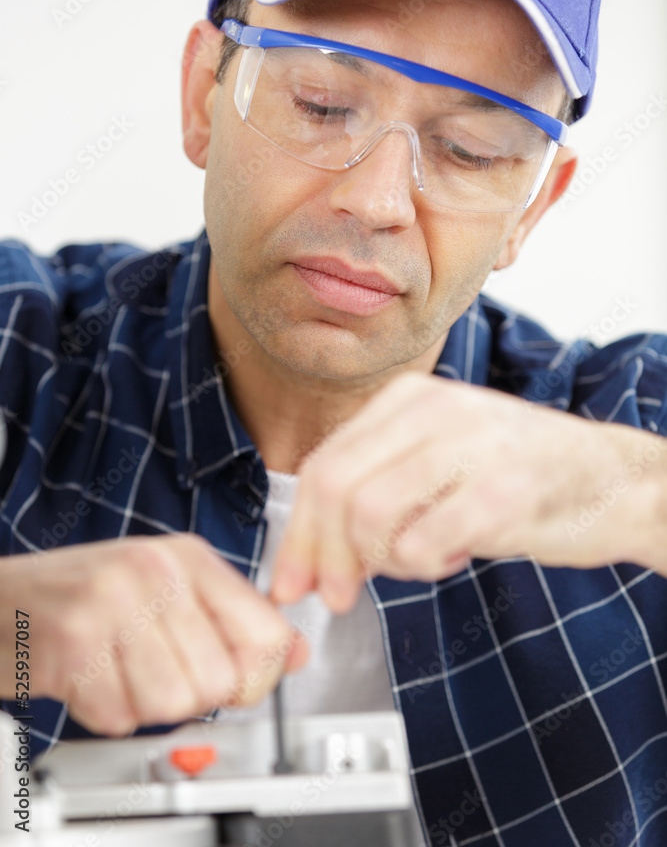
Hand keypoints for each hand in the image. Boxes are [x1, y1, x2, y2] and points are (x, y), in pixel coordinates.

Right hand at [0, 534, 307, 734]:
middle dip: (189, 693)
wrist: (3, 600)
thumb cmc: (85, 594)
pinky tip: (89, 676)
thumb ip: (236, 620)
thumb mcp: (169, 589)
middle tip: (153, 669)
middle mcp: (157, 571)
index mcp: (190, 558)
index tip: (234, 679)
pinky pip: (120, 715)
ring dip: (144, 704)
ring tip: (119, 669)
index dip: (256, 676)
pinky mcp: (74, 642)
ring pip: (174, 703)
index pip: (268, 634)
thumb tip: (297, 651)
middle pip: (221, 681)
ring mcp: (114, 602)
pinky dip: (104, 711)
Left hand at [270, 372, 666, 611]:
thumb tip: (308, 557)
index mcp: (408, 399)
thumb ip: (374, 491)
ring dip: (383, 563)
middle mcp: (434, 409)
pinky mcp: (502, 490)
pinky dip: (426, 566)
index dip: (298, 535)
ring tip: (421, 560)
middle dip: (322, 557)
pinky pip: (422, 543)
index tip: (291, 583)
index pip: (323, 466)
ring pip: (369, 516)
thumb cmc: (516, 476)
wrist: (611, 479)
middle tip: (335, 596)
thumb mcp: (435, 462)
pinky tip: (454, 555)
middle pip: (334, 488)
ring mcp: (470, 445)